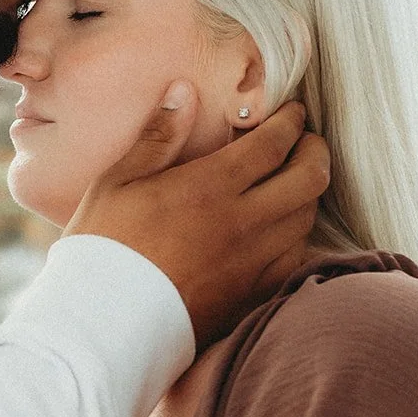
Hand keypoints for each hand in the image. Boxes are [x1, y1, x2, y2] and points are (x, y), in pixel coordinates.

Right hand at [65, 82, 330, 346]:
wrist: (104, 326)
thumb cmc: (102, 250)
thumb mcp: (117, 183)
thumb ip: (157, 136)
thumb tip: (185, 91)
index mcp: (210, 187)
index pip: (275, 143)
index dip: (291, 122)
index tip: (293, 112)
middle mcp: (243, 223)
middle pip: (309, 178)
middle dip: (314, 151)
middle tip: (305, 142)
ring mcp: (252, 264)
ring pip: (307, 219)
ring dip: (307, 195)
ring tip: (293, 183)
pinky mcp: (250, 297)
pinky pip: (294, 261)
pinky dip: (296, 239)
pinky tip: (281, 232)